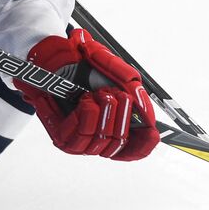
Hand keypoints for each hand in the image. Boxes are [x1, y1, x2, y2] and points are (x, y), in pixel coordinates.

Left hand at [19, 29, 159, 160]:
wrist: (57, 59)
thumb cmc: (86, 65)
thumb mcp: (116, 70)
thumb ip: (133, 88)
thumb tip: (145, 112)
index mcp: (114, 127)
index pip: (133, 150)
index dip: (143, 145)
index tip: (151, 133)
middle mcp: (97, 137)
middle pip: (120, 142)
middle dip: (121, 113)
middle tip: (113, 93)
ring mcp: (79, 141)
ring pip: (101, 139)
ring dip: (103, 110)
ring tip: (95, 93)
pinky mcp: (62, 138)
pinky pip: (82, 132)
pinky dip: (87, 112)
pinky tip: (84, 100)